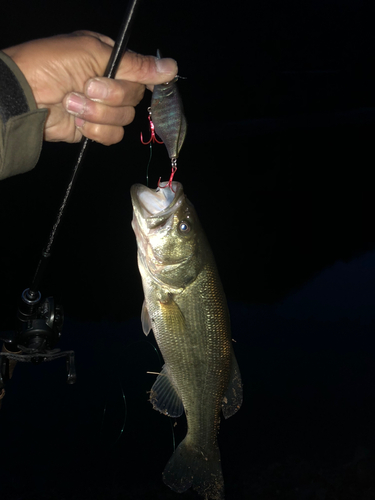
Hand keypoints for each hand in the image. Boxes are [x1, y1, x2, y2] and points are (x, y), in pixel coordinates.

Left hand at [2, 31, 177, 144]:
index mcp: (111, 60)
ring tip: (72, 103)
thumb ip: (135, 64)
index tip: (130, 81)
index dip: (141, 79)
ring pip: (124, 119)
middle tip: (86, 86)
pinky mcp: (94, 129)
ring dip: (97, 113)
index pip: (141, 73)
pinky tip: (77, 121)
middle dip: (110, 95)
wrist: (25, 97)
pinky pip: (112, 135)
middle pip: (134, 98)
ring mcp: (102, 109)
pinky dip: (95, 130)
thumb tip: (172, 67)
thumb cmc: (53, 64)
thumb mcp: (94, 53)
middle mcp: (109, 84)